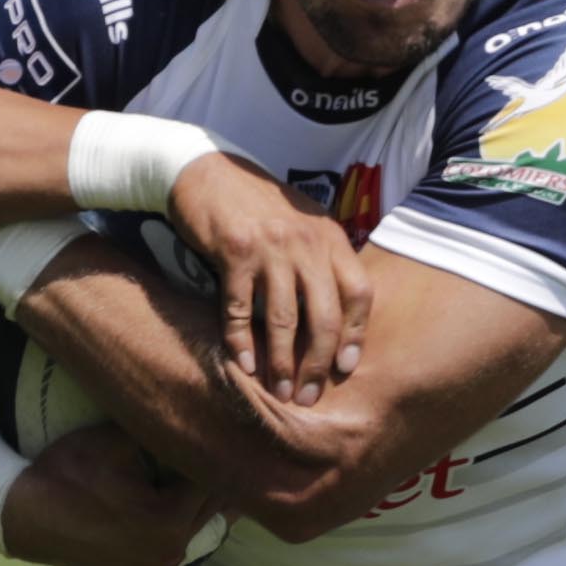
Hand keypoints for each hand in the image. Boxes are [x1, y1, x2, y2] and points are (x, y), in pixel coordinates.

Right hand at [5, 432, 219, 565]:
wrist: (22, 516)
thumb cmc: (66, 473)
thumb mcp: (115, 439)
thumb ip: (159, 427)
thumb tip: (189, 408)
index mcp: (170, 518)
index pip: (214, 476)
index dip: (215, 449)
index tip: (218, 428)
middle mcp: (172, 551)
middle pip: (213, 506)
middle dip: (213, 476)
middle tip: (214, 445)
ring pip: (198, 527)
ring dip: (198, 500)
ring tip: (195, 469)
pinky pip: (177, 544)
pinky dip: (180, 522)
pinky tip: (173, 499)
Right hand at [165, 153, 364, 404]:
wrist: (205, 170)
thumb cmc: (257, 204)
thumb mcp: (302, 222)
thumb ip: (322, 259)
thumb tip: (337, 314)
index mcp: (330, 237)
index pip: (359, 292)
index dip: (355, 335)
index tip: (345, 367)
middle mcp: (306, 242)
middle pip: (324, 315)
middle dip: (317, 363)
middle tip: (309, 395)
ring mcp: (270, 247)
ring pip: (282, 319)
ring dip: (280, 361)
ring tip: (279, 390)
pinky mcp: (233, 252)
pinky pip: (238, 309)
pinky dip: (241, 342)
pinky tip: (244, 365)